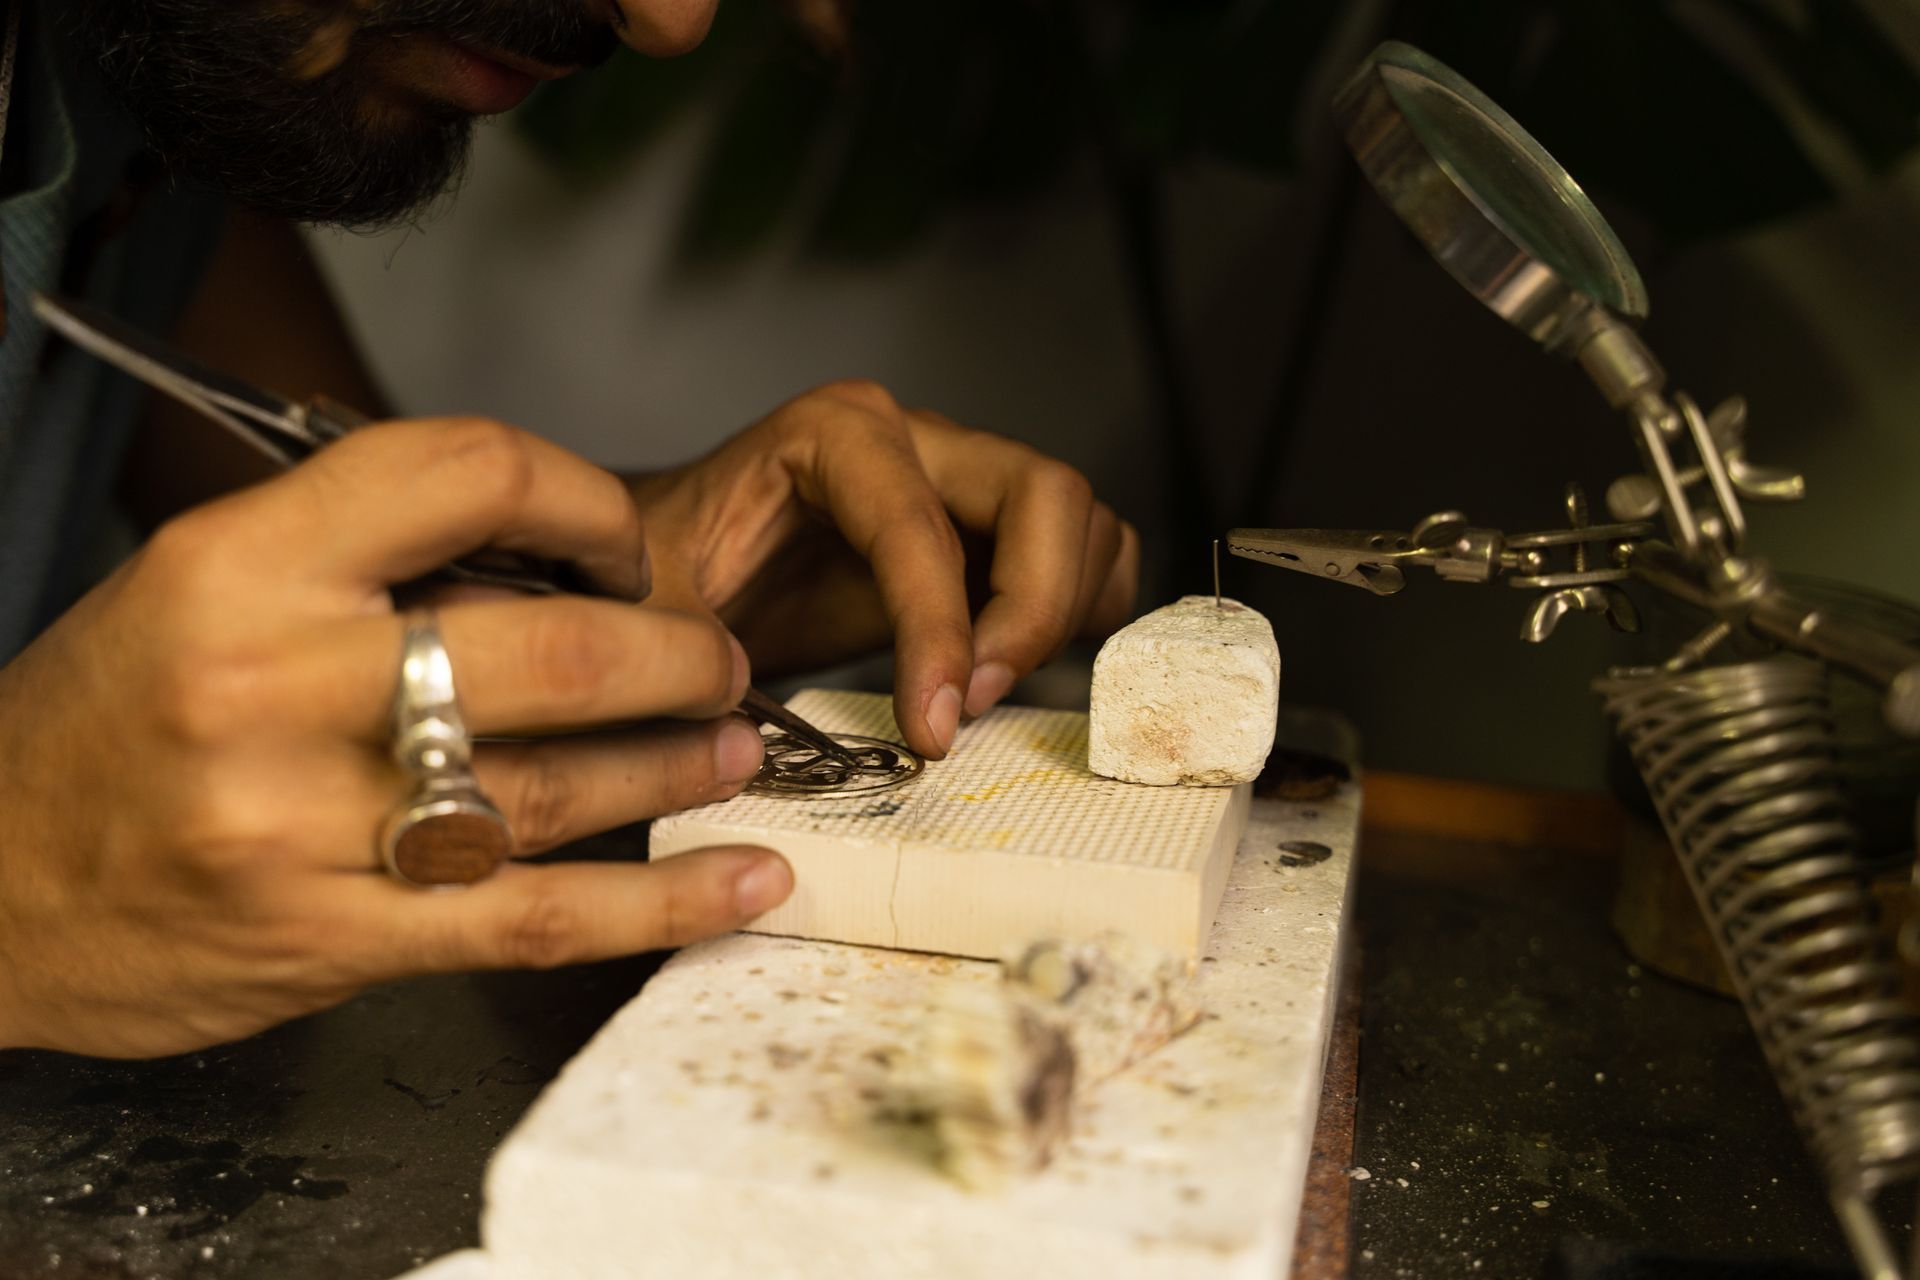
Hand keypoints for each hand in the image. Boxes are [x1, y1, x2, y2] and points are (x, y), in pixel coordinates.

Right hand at [0, 419, 791, 1057]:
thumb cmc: (103, 728)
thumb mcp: (196, 588)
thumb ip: (359, 560)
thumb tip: (547, 559)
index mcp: (238, 566)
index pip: (461, 473)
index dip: (582, 499)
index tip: (626, 541)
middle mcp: (273, 685)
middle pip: (546, 648)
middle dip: (672, 651)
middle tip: (716, 657)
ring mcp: (304, 826)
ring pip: (554, 785)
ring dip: (677, 762)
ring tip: (735, 745)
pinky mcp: (333, 941)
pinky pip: (532, 917)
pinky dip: (657, 903)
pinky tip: (743, 877)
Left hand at [629, 381, 1138, 759]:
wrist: (677, 565)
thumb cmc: (664, 576)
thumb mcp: (649, 611)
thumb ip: (683, 655)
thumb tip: (741, 718)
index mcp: (833, 434)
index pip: (921, 529)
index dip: (941, 635)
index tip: (932, 730)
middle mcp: (913, 438)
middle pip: (1044, 495)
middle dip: (1032, 612)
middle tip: (973, 706)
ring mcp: (961, 477)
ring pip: (1080, 521)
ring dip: (1061, 616)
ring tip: (982, 695)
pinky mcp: (987, 527)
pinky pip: (1083, 550)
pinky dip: (1079, 612)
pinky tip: (1013, 669)